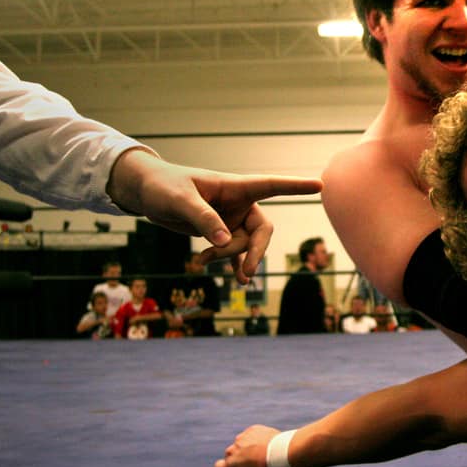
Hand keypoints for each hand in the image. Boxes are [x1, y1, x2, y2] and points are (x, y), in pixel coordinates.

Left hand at [107, 149, 321, 281]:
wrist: (146, 193)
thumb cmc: (163, 187)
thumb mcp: (180, 201)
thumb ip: (203, 219)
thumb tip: (225, 242)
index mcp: (234, 187)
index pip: (271, 185)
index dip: (295, 187)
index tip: (320, 186)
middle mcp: (238, 203)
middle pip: (261, 230)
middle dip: (254, 251)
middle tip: (244, 274)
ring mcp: (230, 219)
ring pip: (243, 245)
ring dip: (230, 257)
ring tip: (203, 261)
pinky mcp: (218, 233)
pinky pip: (234, 252)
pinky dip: (233, 265)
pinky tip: (238, 281)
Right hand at [214, 425, 279, 466]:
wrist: (281, 453)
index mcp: (231, 466)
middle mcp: (232, 451)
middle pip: (230, 453)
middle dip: (238, 455)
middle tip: (252, 459)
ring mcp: (241, 438)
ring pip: (241, 442)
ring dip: (247, 445)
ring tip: (261, 450)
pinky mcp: (251, 429)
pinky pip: (251, 433)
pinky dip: (256, 437)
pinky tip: (266, 441)